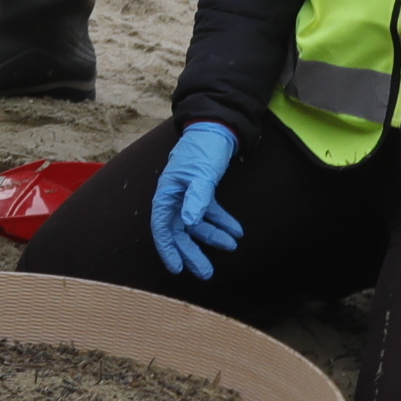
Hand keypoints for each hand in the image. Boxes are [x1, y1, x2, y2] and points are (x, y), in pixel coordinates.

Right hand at [149, 121, 242, 279]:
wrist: (218, 128)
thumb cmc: (205, 149)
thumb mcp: (202, 174)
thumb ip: (197, 198)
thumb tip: (189, 223)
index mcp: (167, 192)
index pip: (163, 226)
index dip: (168, 249)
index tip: (176, 268)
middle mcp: (174, 196)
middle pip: (180, 231)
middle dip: (192, 252)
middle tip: (206, 273)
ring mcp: (188, 194)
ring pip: (196, 224)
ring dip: (213, 236)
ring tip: (232, 246)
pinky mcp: (202, 191)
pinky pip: (209, 212)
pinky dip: (222, 222)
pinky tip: (237, 231)